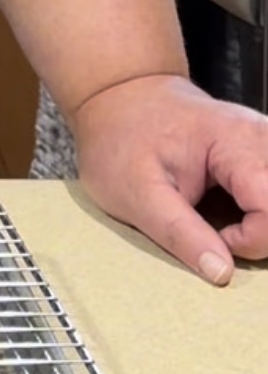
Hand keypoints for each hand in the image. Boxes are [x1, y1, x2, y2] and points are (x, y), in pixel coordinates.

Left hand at [73, 74, 267, 286]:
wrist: (121, 100)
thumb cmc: (122, 143)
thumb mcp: (138, 196)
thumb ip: (181, 235)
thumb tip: (221, 272)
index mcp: (238, 144)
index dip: (251, 239)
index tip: (214, 241)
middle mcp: (263, 138)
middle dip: (262, 234)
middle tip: (220, 236)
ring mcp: (266, 142)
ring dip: (263, 222)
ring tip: (228, 226)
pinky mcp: (261, 152)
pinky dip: (259, 211)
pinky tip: (233, 212)